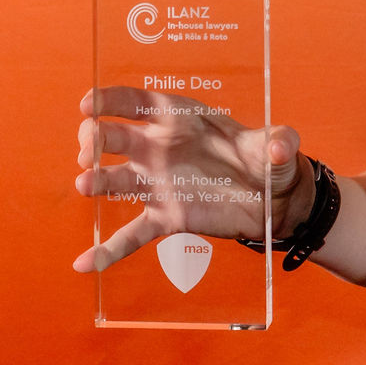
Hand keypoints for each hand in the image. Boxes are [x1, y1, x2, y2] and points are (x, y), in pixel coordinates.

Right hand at [70, 84, 307, 272]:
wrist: (273, 200)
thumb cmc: (268, 161)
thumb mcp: (277, 146)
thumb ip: (278, 142)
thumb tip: (280, 148)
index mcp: (180, 118)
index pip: (137, 102)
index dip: (110, 100)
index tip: (89, 105)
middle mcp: (159, 148)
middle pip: (115, 137)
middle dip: (95, 140)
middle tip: (88, 152)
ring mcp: (157, 184)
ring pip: (115, 181)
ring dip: (95, 182)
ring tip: (84, 186)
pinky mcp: (164, 217)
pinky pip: (130, 234)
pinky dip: (108, 250)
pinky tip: (85, 264)